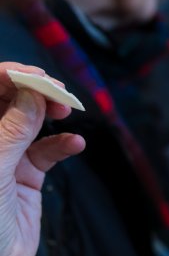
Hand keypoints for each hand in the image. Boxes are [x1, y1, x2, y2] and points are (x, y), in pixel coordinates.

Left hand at [0, 63, 84, 255]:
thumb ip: (12, 130)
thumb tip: (33, 95)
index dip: (10, 78)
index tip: (38, 79)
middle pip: (9, 101)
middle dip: (33, 92)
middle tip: (58, 93)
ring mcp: (5, 158)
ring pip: (29, 122)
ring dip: (50, 114)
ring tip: (69, 113)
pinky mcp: (26, 177)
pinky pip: (47, 152)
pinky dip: (62, 145)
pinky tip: (75, 144)